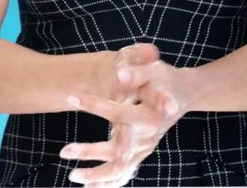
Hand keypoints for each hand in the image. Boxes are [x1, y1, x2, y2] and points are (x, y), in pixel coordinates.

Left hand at [60, 44, 185, 185]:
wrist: (182, 92)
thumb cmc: (163, 78)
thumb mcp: (153, 70)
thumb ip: (137, 73)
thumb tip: (120, 74)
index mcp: (150, 116)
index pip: (120, 112)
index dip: (95, 105)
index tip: (71, 97)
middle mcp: (147, 138)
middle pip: (119, 152)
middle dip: (90, 152)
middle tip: (64, 151)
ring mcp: (144, 149)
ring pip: (120, 169)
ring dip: (96, 175)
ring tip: (72, 176)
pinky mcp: (141, 153)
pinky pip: (124, 173)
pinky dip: (108, 182)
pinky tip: (89, 187)